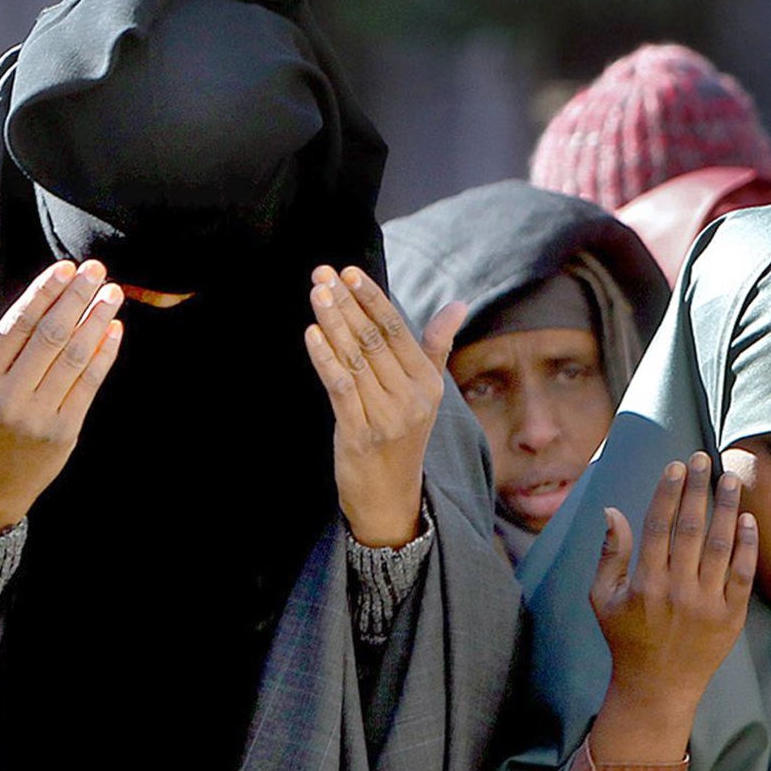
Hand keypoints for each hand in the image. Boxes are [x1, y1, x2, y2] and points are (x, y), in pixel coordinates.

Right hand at [0, 260, 123, 535]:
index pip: (16, 324)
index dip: (44, 293)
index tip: (64, 268)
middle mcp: (9, 395)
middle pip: (50, 335)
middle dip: (76, 298)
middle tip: (96, 269)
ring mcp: (39, 415)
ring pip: (73, 357)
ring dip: (96, 321)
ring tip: (112, 293)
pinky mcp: (64, 432)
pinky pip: (88, 386)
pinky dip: (104, 355)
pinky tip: (114, 330)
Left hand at [305, 265, 462, 548]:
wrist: (391, 498)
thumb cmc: (403, 437)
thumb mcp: (425, 393)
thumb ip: (436, 346)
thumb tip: (458, 304)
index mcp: (427, 384)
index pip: (398, 332)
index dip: (373, 300)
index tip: (350, 273)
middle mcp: (410, 399)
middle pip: (373, 340)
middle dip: (347, 304)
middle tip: (323, 274)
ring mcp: (385, 418)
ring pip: (355, 359)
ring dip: (332, 323)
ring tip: (316, 293)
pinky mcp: (359, 435)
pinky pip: (340, 388)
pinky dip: (325, 359)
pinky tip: (312, 334)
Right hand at [588, 453, 757, 763]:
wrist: (658, 688)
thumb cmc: (626, 639)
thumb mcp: (603, 599)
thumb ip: (609, 555)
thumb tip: (611, 511)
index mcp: (644, 582)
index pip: (658, 525)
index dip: (668, 492)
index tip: (676, 466)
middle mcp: (676, 590)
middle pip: (690, 527)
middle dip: (697, 489)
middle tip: (703, 459)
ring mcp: (706, 604)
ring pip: (719, 545)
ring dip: (726, 508)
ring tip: (730, 478)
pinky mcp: (731, 617)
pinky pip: (742, 574)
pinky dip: (746, 546)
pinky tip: (747, 519)